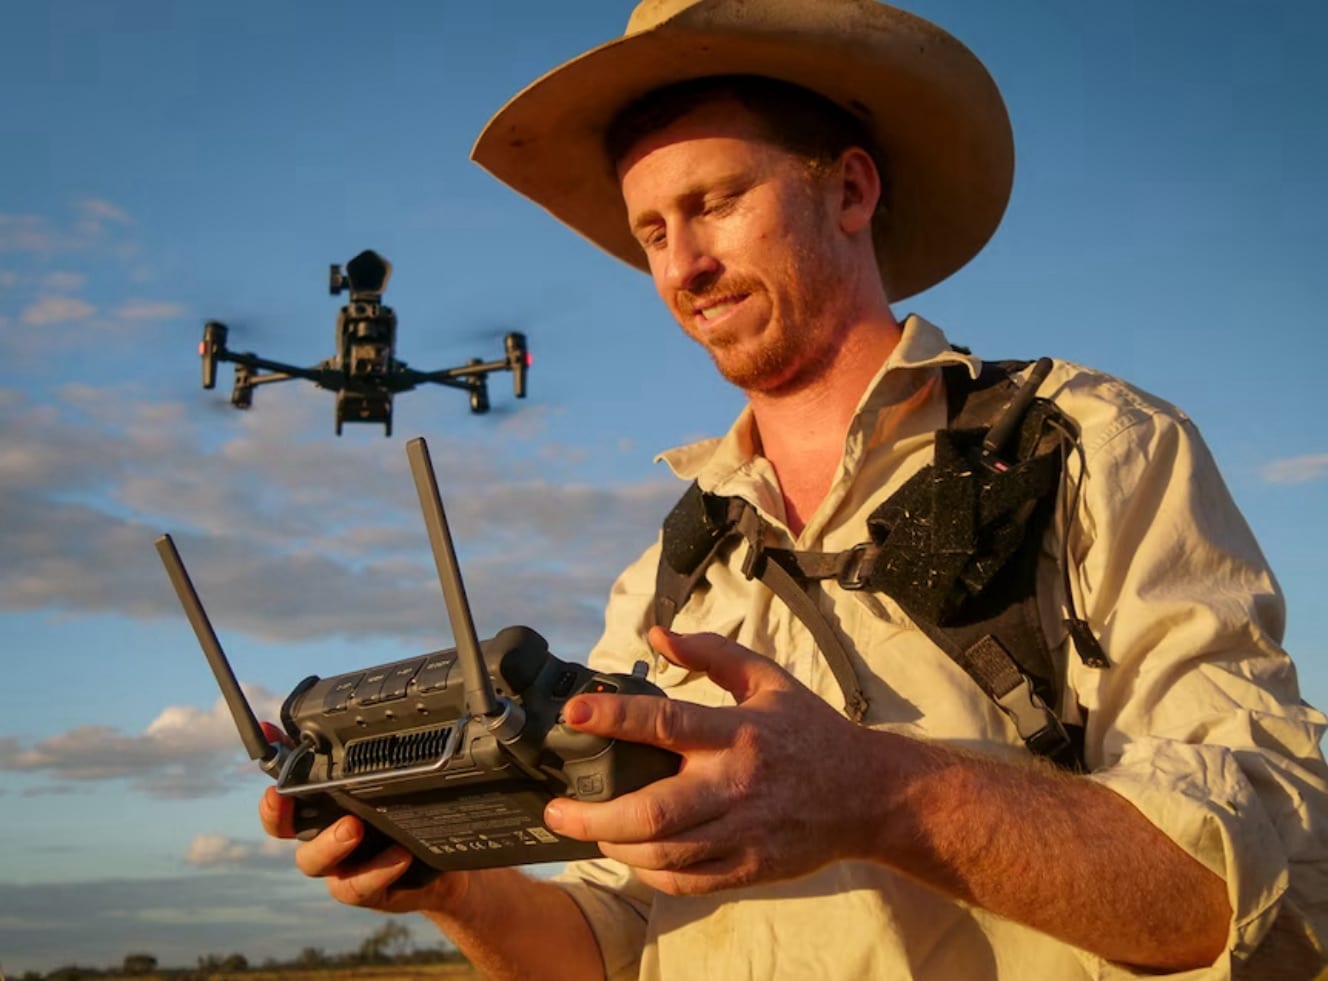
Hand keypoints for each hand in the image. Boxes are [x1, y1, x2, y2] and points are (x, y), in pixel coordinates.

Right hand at [256, 726, 468, 913]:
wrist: (443, 865)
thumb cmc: (405, 812)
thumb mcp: (388, 782)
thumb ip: (359, 755)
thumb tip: (334, 724)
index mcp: (321, 809)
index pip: (281, 800)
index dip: (269, 790)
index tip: (271, 781)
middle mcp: (322, 837)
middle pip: (286, 831)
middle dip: (282, 816)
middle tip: (294, 796)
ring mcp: (340, 867)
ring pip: (315, 863)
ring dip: (331, 845)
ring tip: (354, 828)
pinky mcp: (364, 890)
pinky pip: (358, 886)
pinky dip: (377, 870)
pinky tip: (400, 856)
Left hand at [543, 627, 877, 894]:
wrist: (868, 794)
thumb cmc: (810, 733)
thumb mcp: (767, 679)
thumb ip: (710, 654)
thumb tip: (658, 636)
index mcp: (738, 732)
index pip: (666, 722)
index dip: (615, 717)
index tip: (574, 715)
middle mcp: (737, 784)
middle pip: (655, 812)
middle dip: (595, 815)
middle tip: (556, 810)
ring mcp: (744, 833)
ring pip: (664, 853)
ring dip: (615, 847)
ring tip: (587, 831)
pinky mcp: (751, 868)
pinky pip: (688, 881)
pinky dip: (650, 873)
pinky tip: (631, 856)